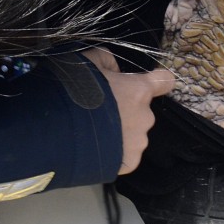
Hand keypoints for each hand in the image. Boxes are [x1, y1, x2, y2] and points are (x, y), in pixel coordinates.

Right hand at [81, 48, 175, 174]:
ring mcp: (138, 141)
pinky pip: (126, 155)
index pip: (164, 81)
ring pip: (134, 135)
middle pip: (141, 112)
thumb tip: (115, 70)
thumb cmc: (74, 91)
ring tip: (94, 134)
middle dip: (126, 112)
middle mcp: (145, 116)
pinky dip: (115, 153)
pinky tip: (96, 149)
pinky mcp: (129, 162)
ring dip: (120, 133)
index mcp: (139, 91)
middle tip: (100, 114)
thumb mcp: (88, 62)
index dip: (158, 81)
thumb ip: (107, 61)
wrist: (58, 130)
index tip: (152, 84)